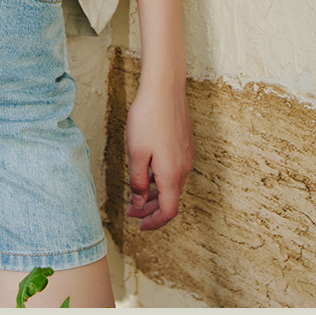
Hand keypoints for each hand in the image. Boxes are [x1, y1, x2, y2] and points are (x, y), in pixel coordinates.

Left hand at [124, 80, 193, 230]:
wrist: (164, 88)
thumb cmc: (148, 118)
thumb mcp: (136, 153)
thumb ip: (138, 181)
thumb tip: (139, 201)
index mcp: (172, 174)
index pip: (168, 211)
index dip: (154, 222)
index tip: (139, 225)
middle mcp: (183, 168)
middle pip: (170, 199)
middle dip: (149, 209)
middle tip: (130, 211)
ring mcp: (185, 155)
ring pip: (171, 184)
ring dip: (154, 193)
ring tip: (135, 193)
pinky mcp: (184, 144)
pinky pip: (173, 170)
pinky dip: (160, 179)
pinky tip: (147, 172)